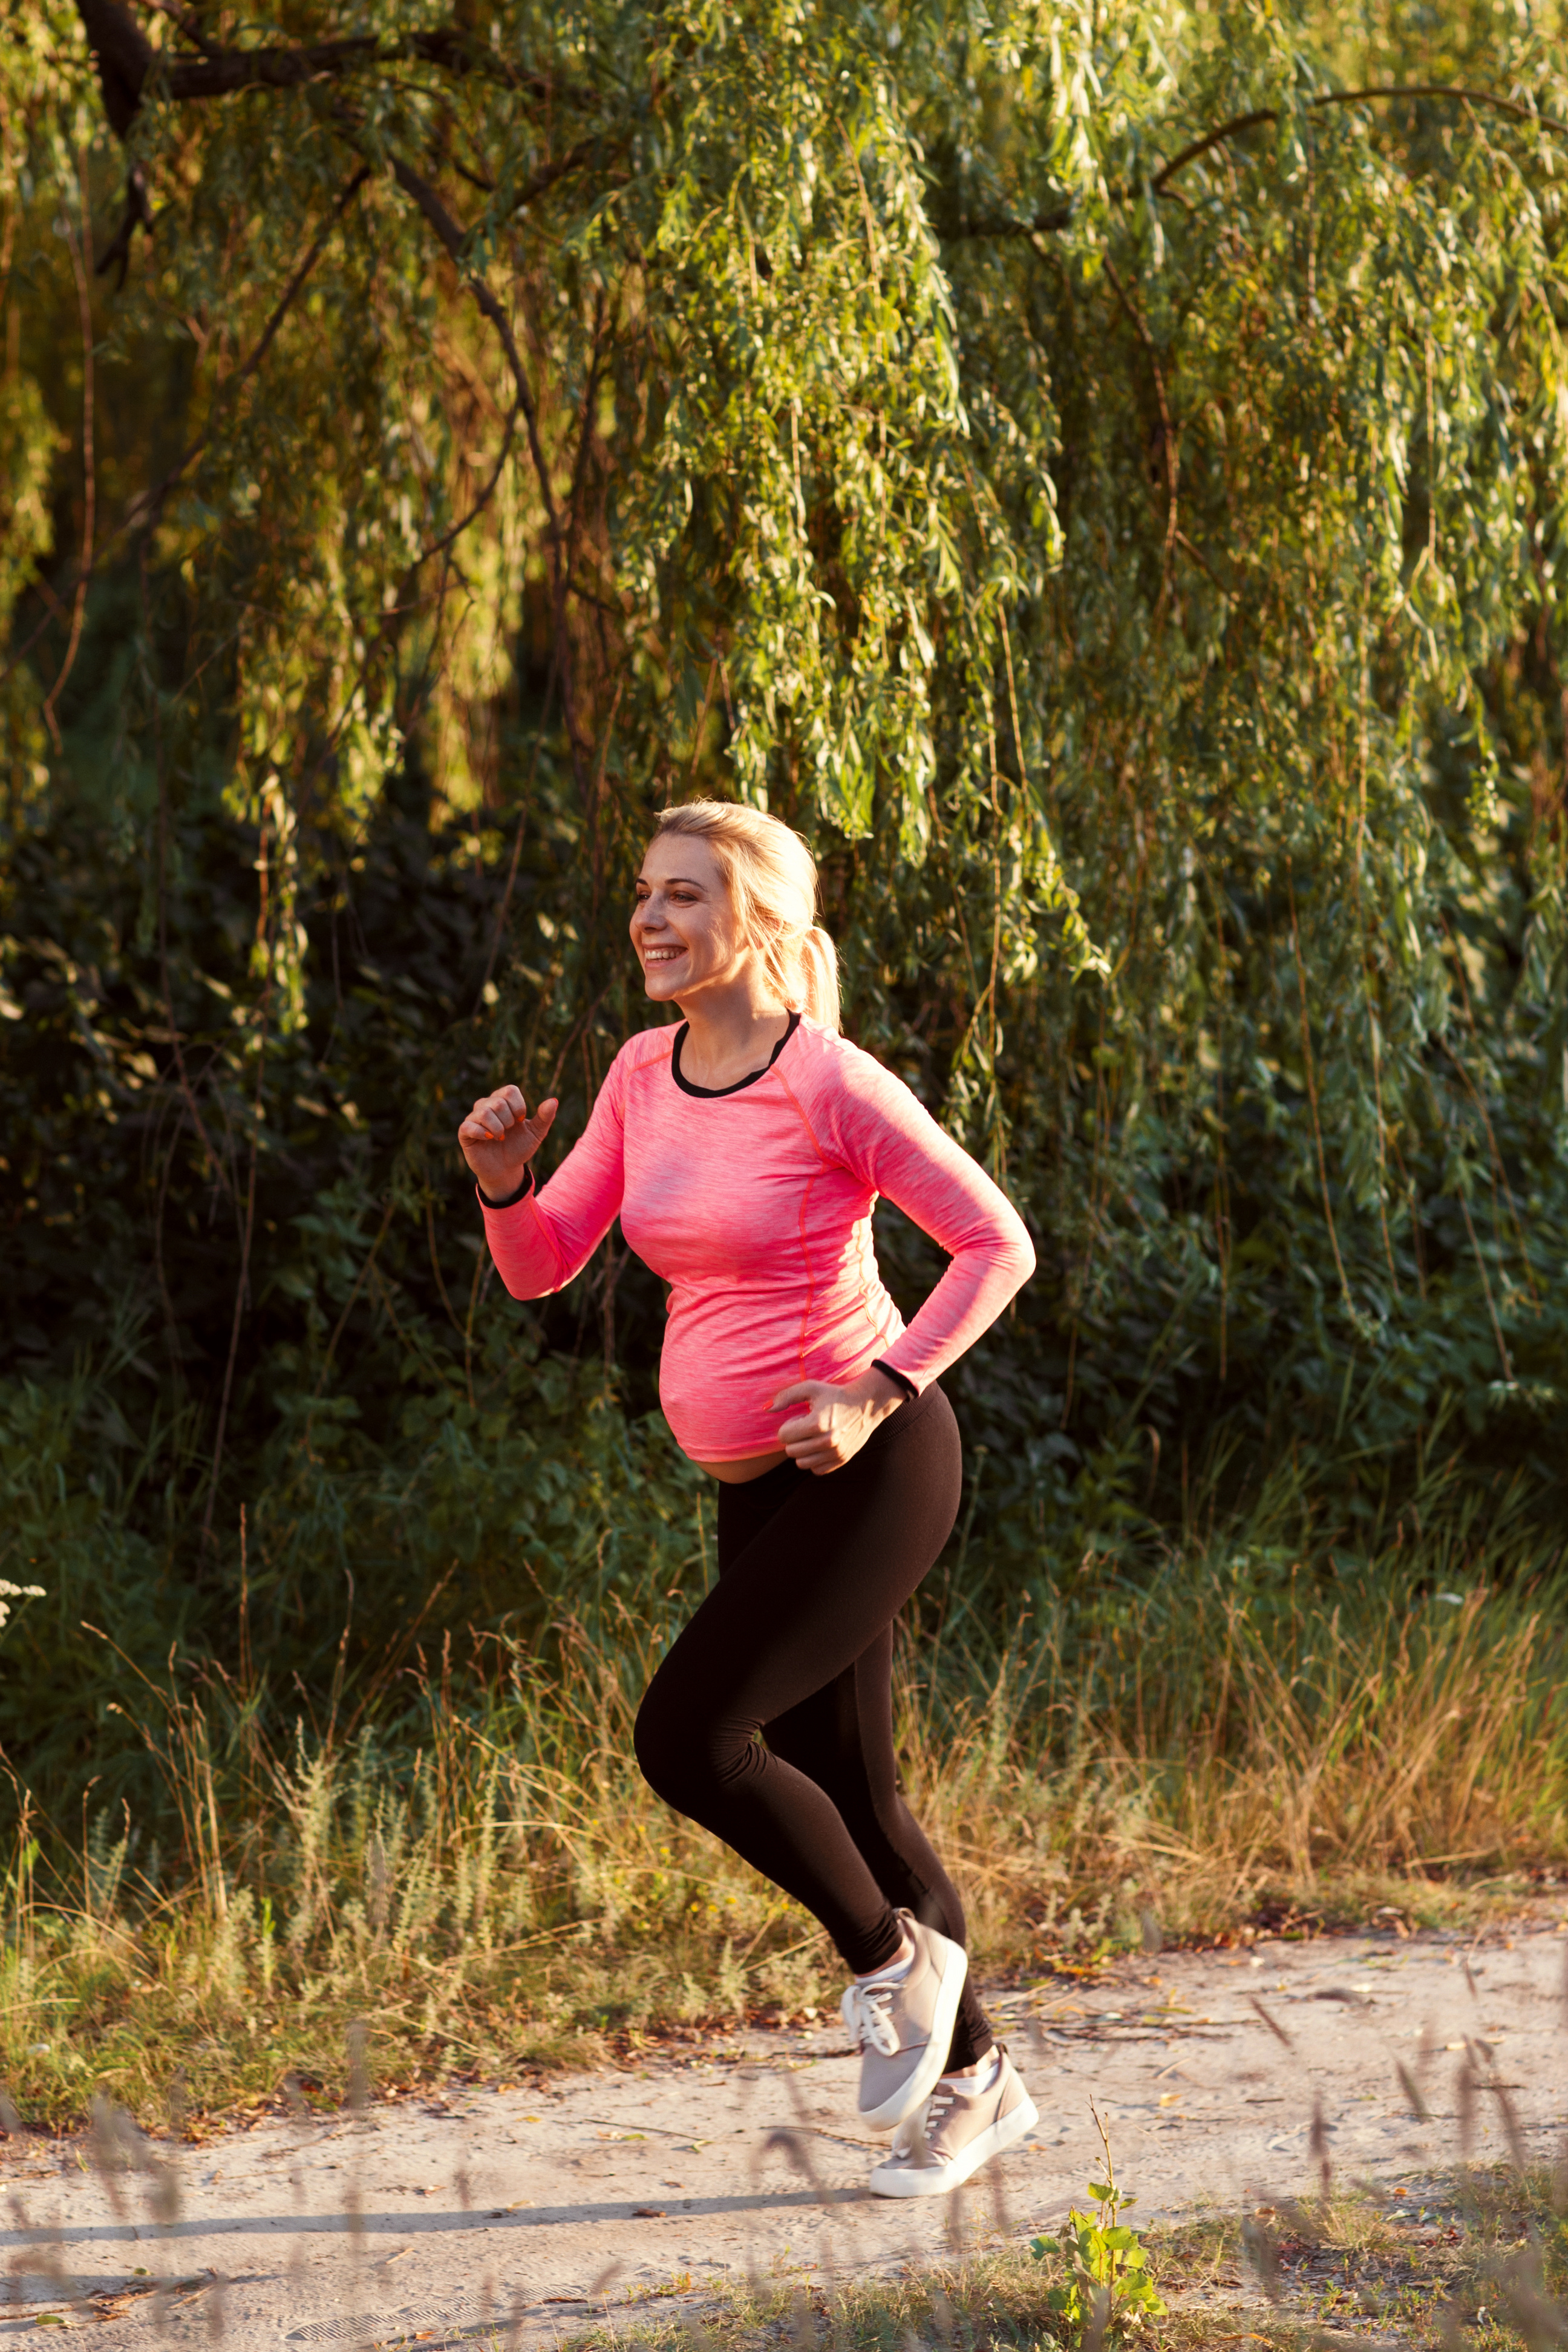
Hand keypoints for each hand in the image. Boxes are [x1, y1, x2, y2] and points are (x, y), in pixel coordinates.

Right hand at [457, 1084, 558, 1195]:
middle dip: (509, 1121)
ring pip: (484, 1112)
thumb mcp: (536, 1134)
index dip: (519, 1107)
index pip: (510, 1090)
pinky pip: (468, 1126)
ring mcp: (474, 1118)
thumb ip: (545, 1117)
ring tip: (501, 1138)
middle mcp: (486, 1106)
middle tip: (509, 1132)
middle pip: (498, 1102)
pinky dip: (482, 1133)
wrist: (506, 1169)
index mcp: (503, 1101)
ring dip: (498, 1128)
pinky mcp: (465, 1133)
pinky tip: (489, 1139)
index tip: (521, 1121)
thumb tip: (554, 1100)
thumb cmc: (519, 1148)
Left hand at [771, 1368, 906, 1475]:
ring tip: (812, 1438)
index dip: (787, 1427)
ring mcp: (836, 1453)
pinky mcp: (842, 1460)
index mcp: (817, 1423)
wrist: (866, 1404)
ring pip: (802, 1463)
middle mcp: (827, 1441)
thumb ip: (786, 1396)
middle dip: (793, 1440)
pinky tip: (819, 1447)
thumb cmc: (835, 1395)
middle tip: (805, 1428)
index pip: (784, 1437)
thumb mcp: (811, 1388)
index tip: (799, 1419)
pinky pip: (816, 1470)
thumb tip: (767, 1409)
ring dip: (802, 1452)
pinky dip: (814, 1461)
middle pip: (791, 1451)